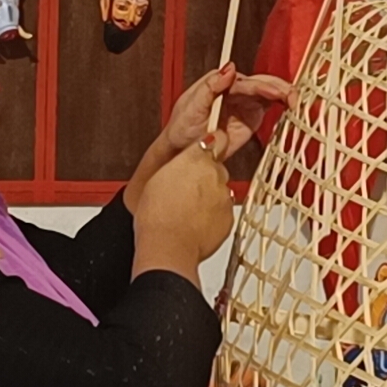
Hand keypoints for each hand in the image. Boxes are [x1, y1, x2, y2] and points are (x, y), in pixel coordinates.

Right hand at [133, 132, 235, 280]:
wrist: (168, 247)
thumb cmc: (157, 216)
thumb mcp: (157, 179)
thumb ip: (179, 165)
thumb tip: (184, 163)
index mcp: (196, 160)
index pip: (216, 139)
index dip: (212, 145)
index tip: (209, 148)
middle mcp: (215, 175)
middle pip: (217, 168)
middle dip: (207, 176)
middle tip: (188, 190)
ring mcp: (224, 197)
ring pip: (221, 191)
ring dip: (211, 197)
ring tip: (190, 210)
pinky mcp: (229, 217)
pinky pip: (224, 211)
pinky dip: (214, 215)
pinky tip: (197, 222)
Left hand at [160, 64, 292, 162]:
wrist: (181, 152)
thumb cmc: (181, 127)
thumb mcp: (191, 105)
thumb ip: (210, 86)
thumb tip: (229, 69)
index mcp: (219, 82)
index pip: (245, 82)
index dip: (261, 86)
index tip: (274, 92)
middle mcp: (234, 90)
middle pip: (261, 84)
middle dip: (279, 88)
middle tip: (292, 96)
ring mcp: (244, 105)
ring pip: (268, 95)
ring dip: (284, 96)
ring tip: (296, 102)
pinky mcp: (250, 120)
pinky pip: (268, 111)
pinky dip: (282, 109)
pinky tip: (292, 109)